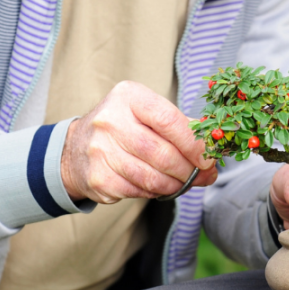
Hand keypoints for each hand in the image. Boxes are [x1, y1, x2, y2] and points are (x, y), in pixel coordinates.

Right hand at [60, 81, 217, 203]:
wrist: (75, 148)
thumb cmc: (122, 126)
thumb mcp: (145, 112)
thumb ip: (178, 124)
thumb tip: (212, 147)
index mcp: (128, 97)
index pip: (169, 120)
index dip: (194, 143)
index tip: (209, 157)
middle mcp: (111, 121)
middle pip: (162, 154)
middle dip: (189, 169)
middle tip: (205, 175)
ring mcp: (101, 151)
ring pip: (152, 177)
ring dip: (176, 184)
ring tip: (186, 182)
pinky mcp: (99, 178)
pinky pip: (139, 191)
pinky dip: (156, 192)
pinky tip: (160, 186)